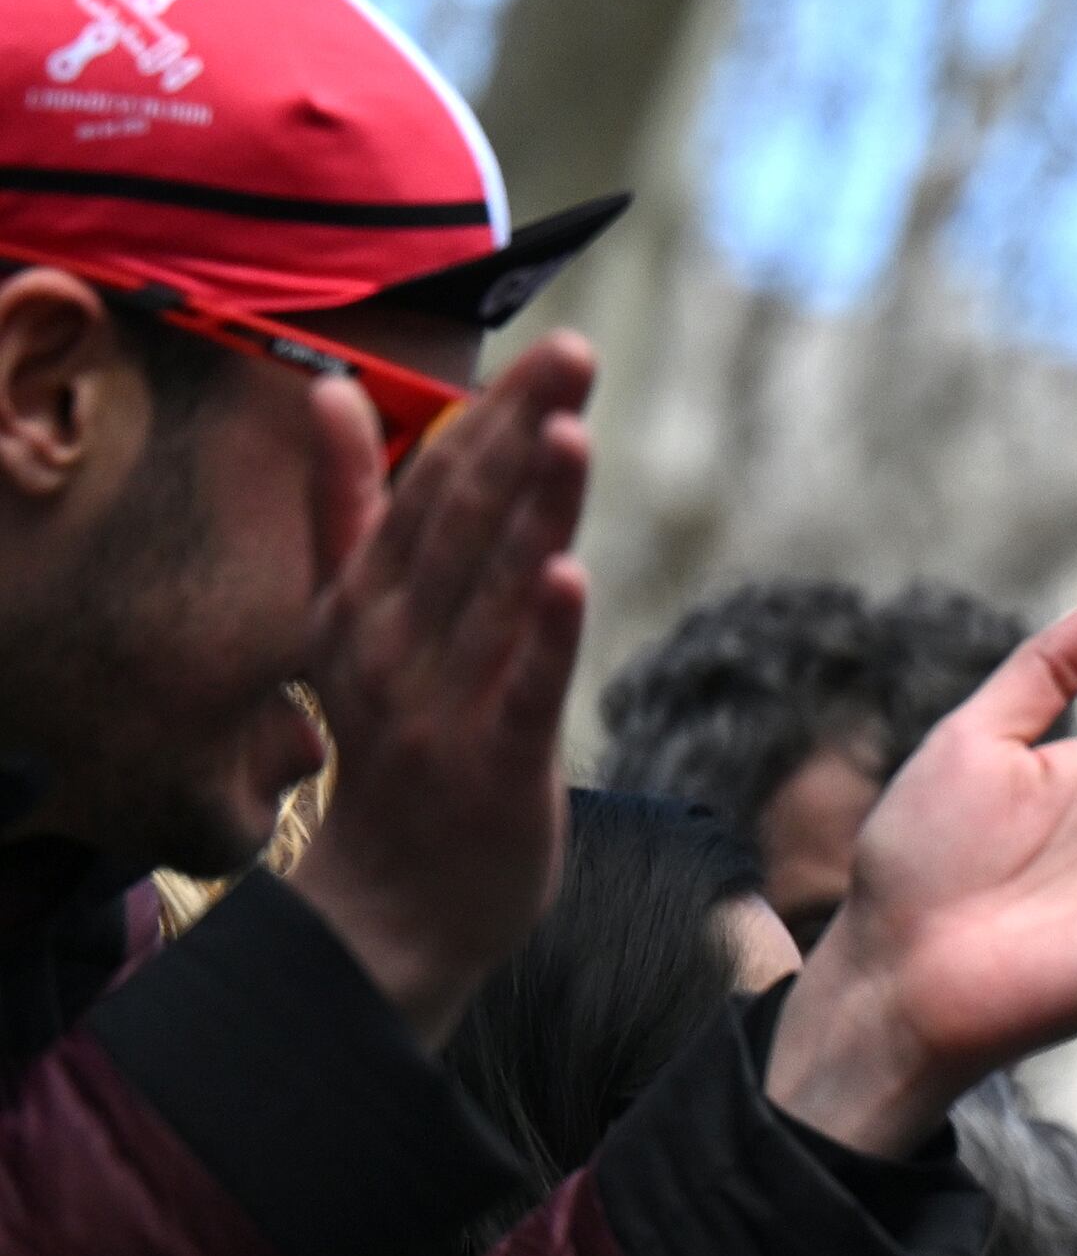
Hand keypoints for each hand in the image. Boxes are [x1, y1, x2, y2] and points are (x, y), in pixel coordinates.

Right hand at [282, 336, 595, 1038]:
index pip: (433, 486)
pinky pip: (520, 689)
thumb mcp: (352, 622)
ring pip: (493, 591)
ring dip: (534, 511)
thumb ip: (348, 507)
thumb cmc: (392, 749)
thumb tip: (322, 389)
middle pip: (465, 521)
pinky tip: (568, 574)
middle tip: (574, 359)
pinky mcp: (491, 765)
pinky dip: (543, 633)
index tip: (547, 351)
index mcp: (367, 598)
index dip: (490, 416)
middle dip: (519, 436)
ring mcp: (441, 703)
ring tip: (568, 432)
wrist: (391, 903)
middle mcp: (396, 639)